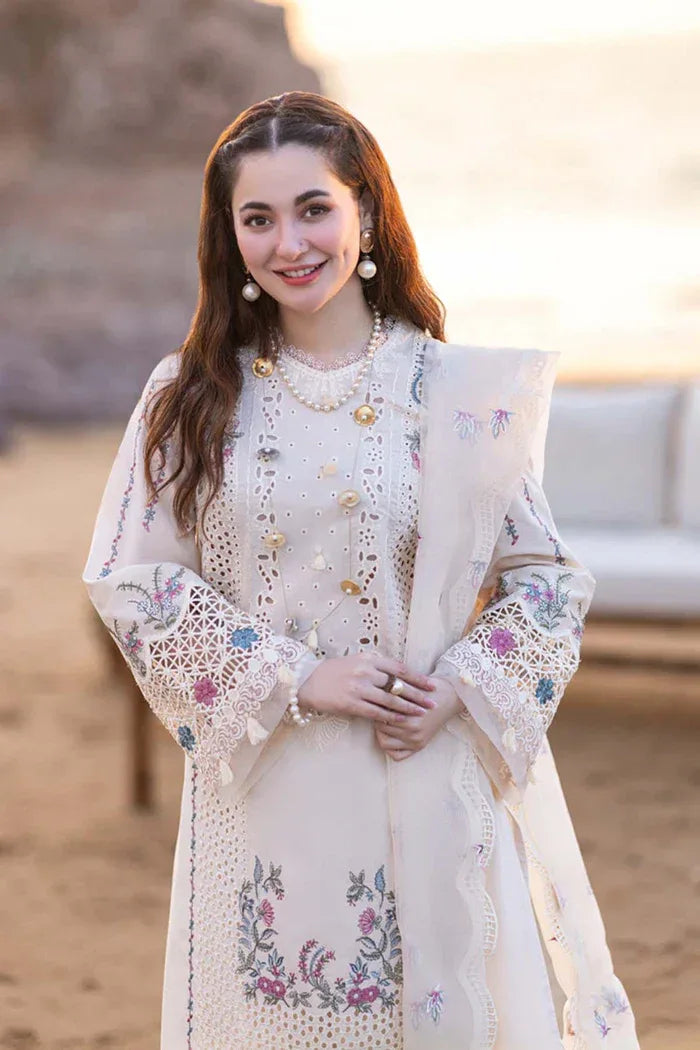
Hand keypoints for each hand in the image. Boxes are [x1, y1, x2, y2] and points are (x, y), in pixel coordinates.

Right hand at [296, 650, 436, 726]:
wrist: (307, 680)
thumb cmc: (334, 671)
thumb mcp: (356, 661)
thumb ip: (376, 666)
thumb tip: (398, 674)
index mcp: (369, 659)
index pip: (399, 668)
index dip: (417, 677)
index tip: (431, 685)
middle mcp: (365, 672)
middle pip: (398, 685)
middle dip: (418, 695)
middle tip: (433, 703)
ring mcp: (358, 688)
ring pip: (390, 700)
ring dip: (408, 708)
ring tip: (421, 714)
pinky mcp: (351, 703)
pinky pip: (376, 712)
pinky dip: (390, 717)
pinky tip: (401, 721)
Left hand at [374, 674, 462, 760]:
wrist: (450, 697)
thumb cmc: (430, 689)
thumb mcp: (412, 688)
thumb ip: (395, 694)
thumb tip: (376, 695)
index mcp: (411, 720)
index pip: (381, 717)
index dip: (376, 707)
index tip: (376, 701)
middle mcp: (413, 734)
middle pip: (381, 730)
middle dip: (377, 718)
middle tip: (379, 710)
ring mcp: (416, 741)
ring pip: (385, 743)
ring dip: (381, 732)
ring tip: (384, 721)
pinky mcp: (419, 746)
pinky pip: (397, 755)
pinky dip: (390, 748)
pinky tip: (391, 735)